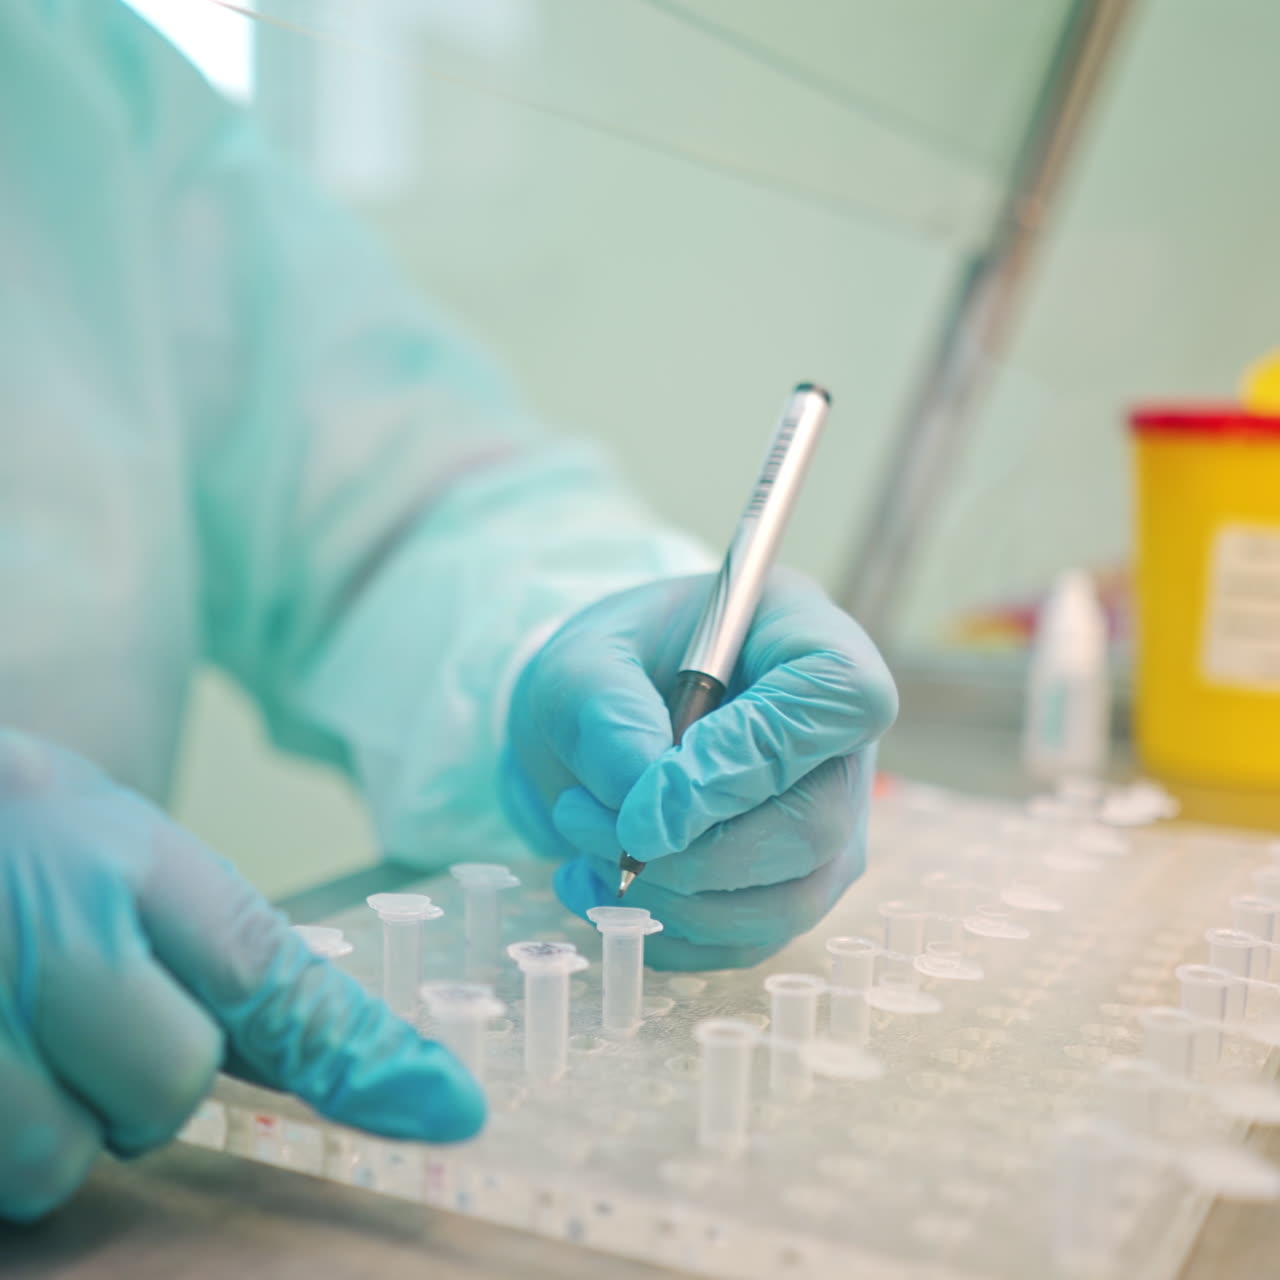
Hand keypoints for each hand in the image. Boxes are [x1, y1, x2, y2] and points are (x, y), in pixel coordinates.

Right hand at [0, 730, 483, 1222]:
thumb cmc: (19, 841)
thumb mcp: (117, 852)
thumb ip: (215, 953)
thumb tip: (343, 1057)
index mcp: (124, 851)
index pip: (268, 969)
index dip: (363, 1053)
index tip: (448, 1108)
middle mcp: (46, 912)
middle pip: (171, 1086)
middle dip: (142, 1087)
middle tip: (87, 1023)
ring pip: (57, 1158)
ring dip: (49, 1126)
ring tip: (9, 1039)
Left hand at [501, 569, 896, 969]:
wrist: (604, 713)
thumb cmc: (611, 666)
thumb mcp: (585, 662)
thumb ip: (610, 716)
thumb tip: (643, 803)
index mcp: (814, 644)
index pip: (839, 700)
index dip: (754, 758)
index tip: (649, 800)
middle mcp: (842, 740)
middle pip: (817, 822)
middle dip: (690, 849)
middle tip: (581, 818)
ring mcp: (829, 822)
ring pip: (788, 899)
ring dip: (670, 897)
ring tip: (582, 841)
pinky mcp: (795, 885)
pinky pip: (750, 938)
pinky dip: (666, 929)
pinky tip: (599, 882)